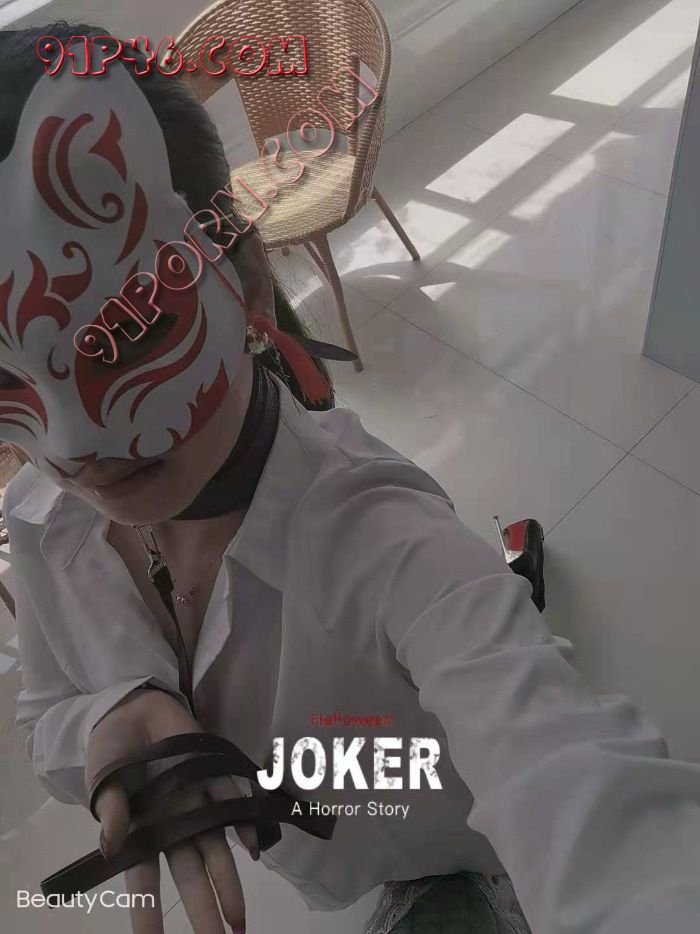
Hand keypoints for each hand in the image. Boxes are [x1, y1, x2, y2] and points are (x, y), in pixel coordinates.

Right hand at [86, 687, 258, 932]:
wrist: (134, 708)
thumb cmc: (112, 750)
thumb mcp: (103, 780)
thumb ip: (111, 811)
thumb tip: (111, 846)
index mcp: (141, 831)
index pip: (145, 882)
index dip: (148, 914)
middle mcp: (173, 823)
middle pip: (191, 874)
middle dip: (203, 911)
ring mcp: (196, 801)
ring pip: (215, 848)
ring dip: (229, 883)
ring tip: (240, 919)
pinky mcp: (213, 774)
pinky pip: (232, 802)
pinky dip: (245, 824)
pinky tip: (255, 848)